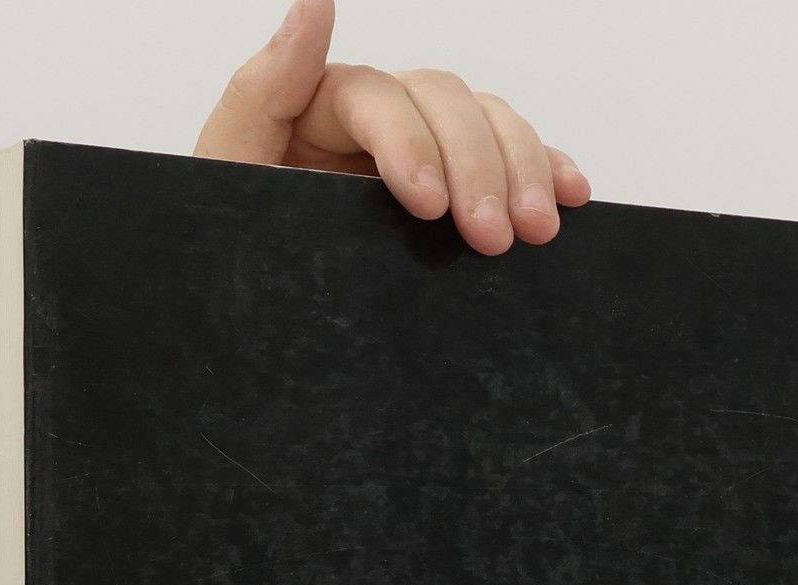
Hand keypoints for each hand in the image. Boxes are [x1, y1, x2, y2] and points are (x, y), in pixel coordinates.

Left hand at [193, 0, 591, 255]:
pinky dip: (547, 171)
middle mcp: (375, 122)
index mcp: (317, 109)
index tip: (428, 205)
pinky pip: (511, 162)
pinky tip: (569, 195)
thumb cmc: (233, 256)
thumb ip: (260, 94)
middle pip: (445, 104)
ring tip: (535, 231)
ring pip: (487, 124)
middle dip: (479, 166)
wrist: (253, 339)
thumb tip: (313, 4)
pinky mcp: (454, 197)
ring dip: (522, 170)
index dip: (411, 142)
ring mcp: (422, 156)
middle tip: (493, 237)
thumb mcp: (228, 178)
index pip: (378, 98)